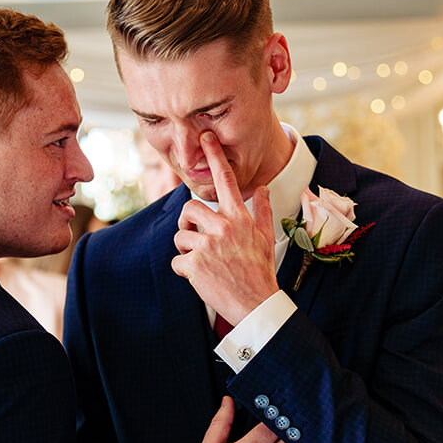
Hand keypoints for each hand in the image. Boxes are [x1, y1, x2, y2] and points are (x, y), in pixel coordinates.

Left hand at [171, 132, 279, 324]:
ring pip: (180, 237)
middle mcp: (224, 227)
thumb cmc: (260, 271)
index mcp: (239, 218)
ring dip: (186, 250)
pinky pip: (177, 261)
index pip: (226, 181)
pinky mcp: (195, 265)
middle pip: (189, 208)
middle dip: (188, 223)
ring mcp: (208, 246)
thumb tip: (262, 188)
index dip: (214, 157)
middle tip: (196, 238)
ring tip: (203, 263)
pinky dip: (184, 271)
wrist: (256, 304)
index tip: (205, 138)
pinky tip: (200, 278)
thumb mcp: (265, 237)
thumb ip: (261, 210)